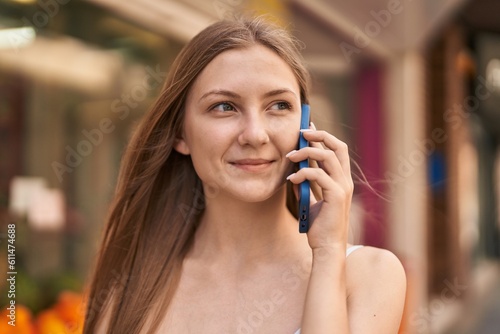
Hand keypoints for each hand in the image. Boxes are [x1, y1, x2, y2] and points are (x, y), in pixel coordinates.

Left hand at [286, 124, 353, 250]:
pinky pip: (318, 175)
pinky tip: (291, 180)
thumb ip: (307, 185)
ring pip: (328, 157)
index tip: (307, 129)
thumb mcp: (311, 200)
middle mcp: (345, 181)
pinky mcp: (336, 196)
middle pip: (338, 146)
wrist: (326, 247)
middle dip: (319, 135)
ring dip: (306, 152)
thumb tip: (295, 170)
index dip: (323, 137)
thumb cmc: (319, 226)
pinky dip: (302, 173)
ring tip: (290, 156)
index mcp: (341, 180)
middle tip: (301, 132)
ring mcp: (343, 187)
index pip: (337, 150)